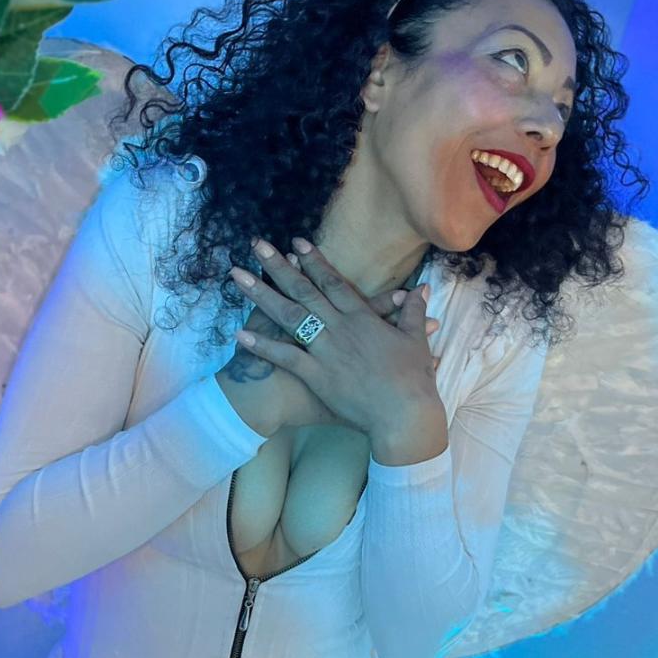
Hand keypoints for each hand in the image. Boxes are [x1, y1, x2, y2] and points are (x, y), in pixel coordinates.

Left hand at [230, 238, 440, 436]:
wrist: (404, 414)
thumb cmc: (413, 380)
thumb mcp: (416, 341)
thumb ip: (413, 312)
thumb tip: (420, 289)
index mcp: (362, 318)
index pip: (333, 283)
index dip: (314, 262)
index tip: (296, 244)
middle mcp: (339, 328)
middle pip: (304, 291)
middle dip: (279, 267)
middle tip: (258, 246)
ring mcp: (325, 351)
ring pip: (288, 317)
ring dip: (261, 295)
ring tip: (237, 277)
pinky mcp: (316, 376)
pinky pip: (285, 357)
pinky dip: (263, 345)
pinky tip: (240, 333)